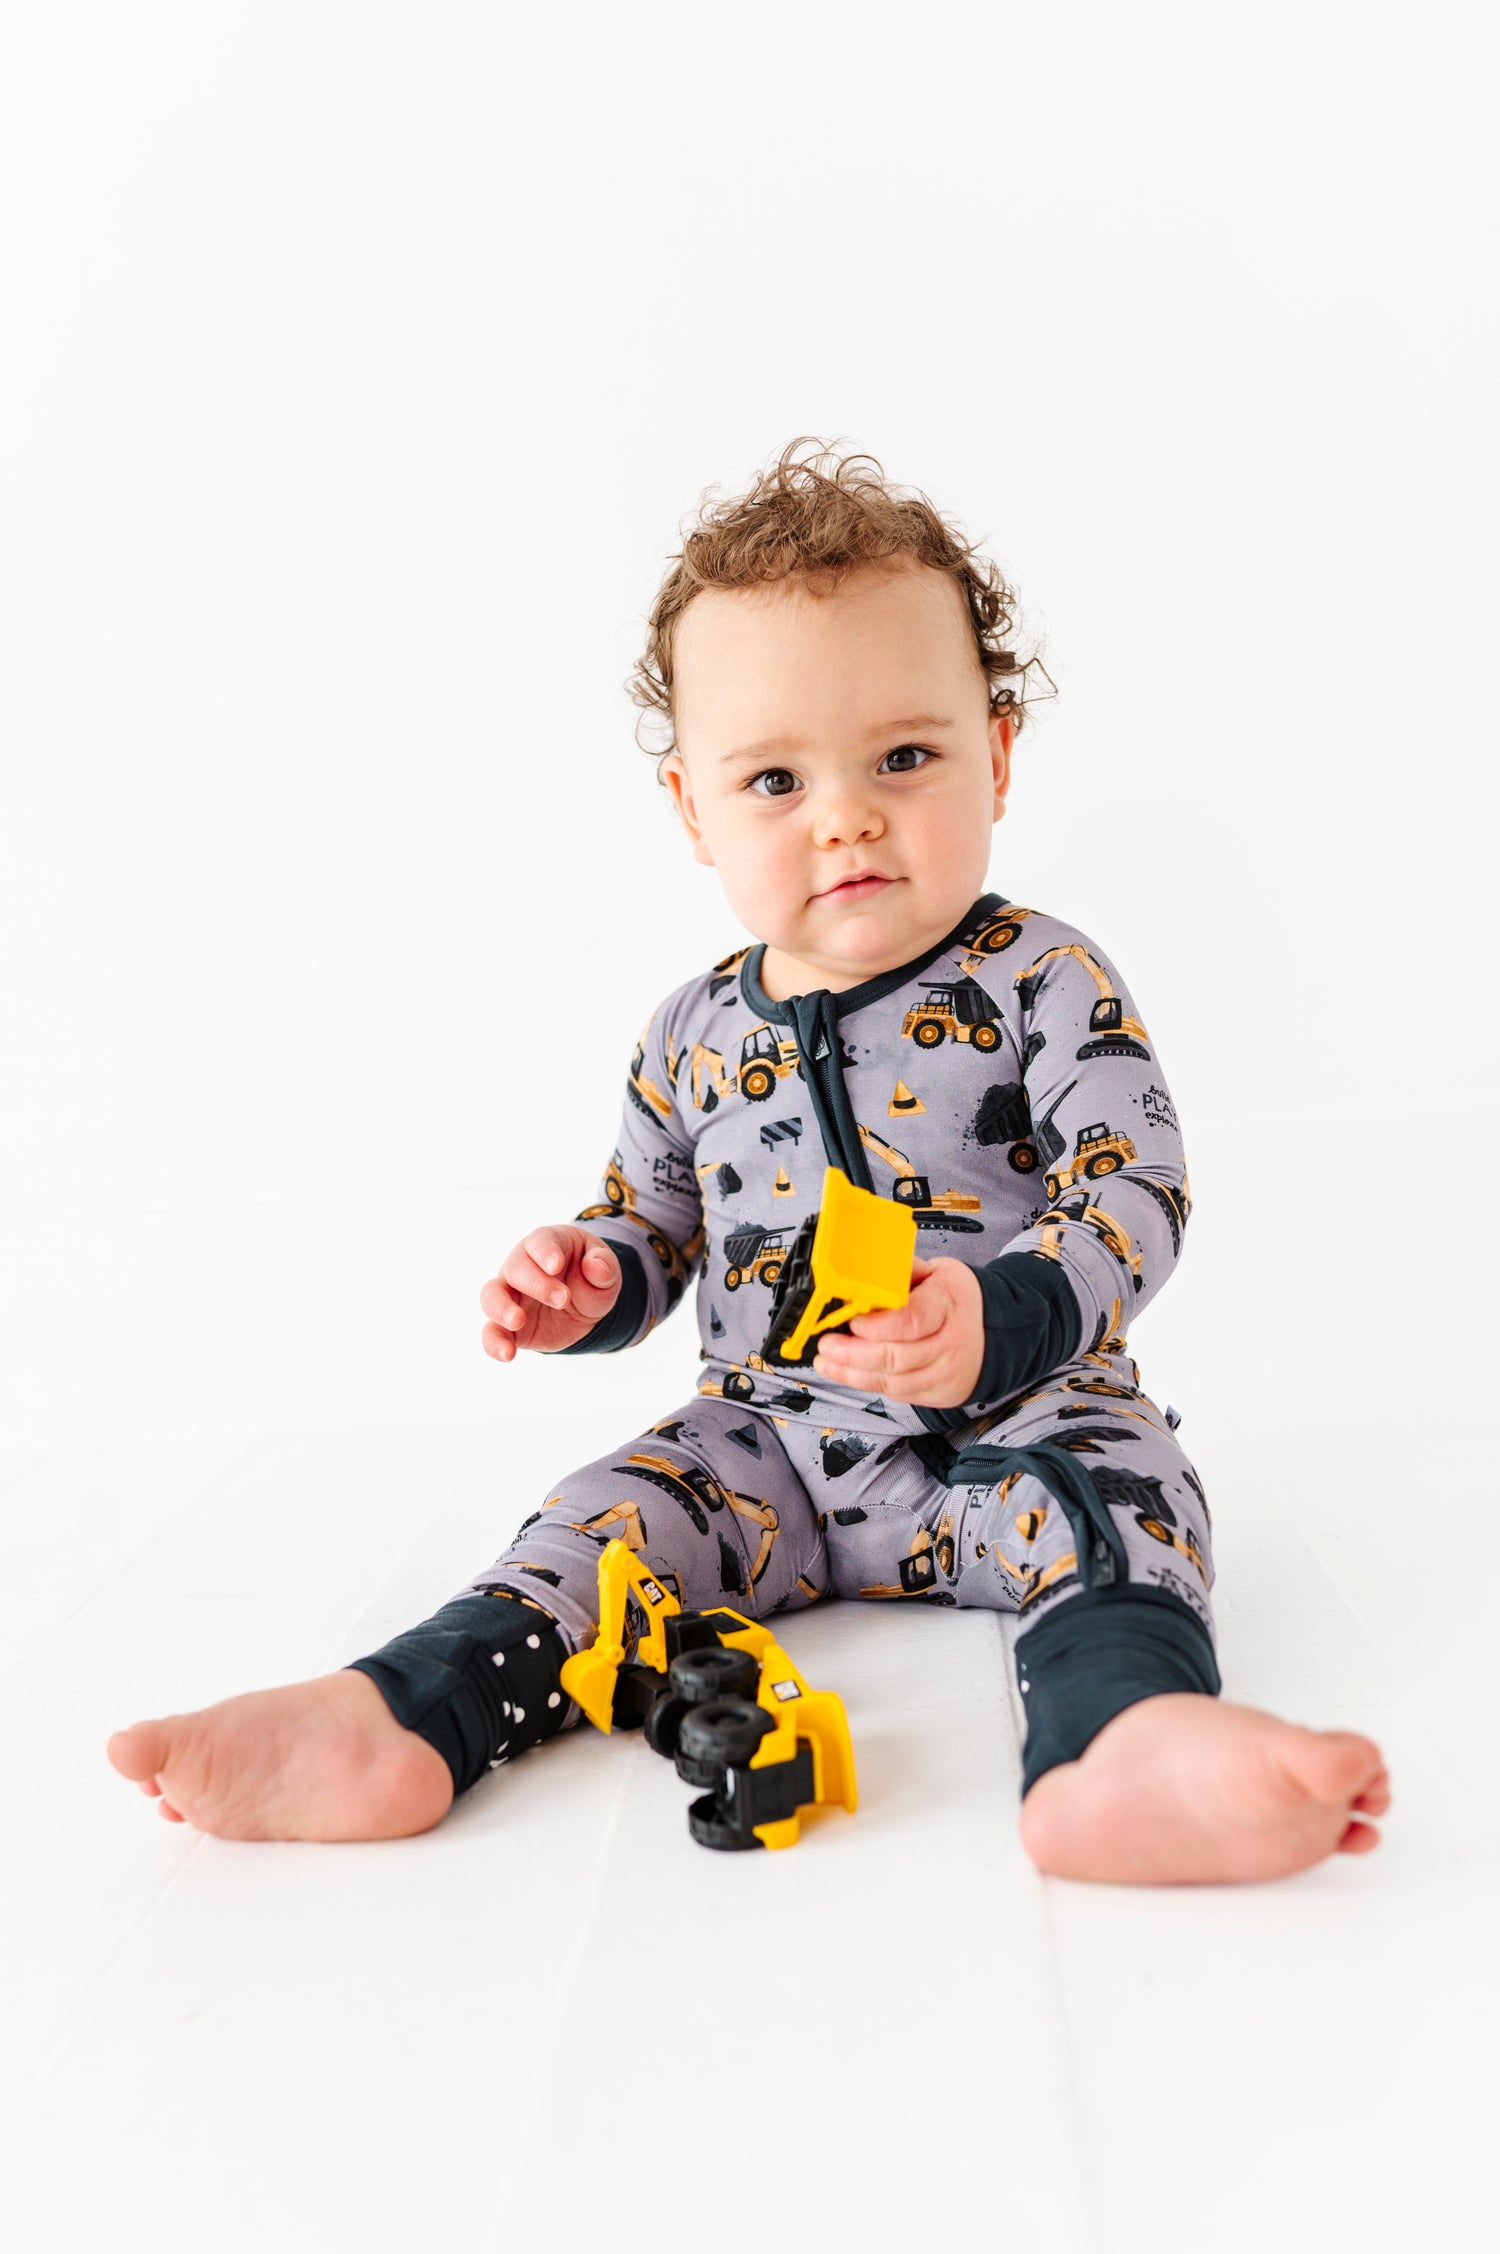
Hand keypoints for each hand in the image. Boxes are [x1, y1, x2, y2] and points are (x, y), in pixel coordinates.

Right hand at [480, 1226, 622, 1360]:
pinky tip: (507, 1353)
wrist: (583, 1309)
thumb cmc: (590, 1279)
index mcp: (547, 1245)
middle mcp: (521, 1266)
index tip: (556, 1266)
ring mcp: (511, 1296)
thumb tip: (597, 1266)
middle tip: (562, 1299)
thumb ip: (604, 1266)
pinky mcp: (507, 1326)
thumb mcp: (606, 1270)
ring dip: (501, 1308)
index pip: (540, 1241)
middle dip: (537, 1284)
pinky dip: (494, 1343)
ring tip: (517, 1321)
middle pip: (516, 1267)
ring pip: (491, 1296)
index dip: (545, 1252)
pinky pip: (491, 1332)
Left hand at [811, 1255, 983, 1407]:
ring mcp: (945, 1373)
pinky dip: (868, 1383)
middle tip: (827, 1344)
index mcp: (948, 1305)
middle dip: (852, 1353)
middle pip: (896, 1356)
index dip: (877, 1325)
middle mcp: (950, 1343)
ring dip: (852, 1373)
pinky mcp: (938, 1394)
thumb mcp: (938, 1272)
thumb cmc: (959, 1301)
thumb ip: (902, 1271)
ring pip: (892, 1381)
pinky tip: (848, 1372)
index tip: (852, 1321)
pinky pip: (897, 1393)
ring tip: (827, 1361)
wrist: (997, 1334)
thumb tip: (866, 1266)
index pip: (912, 1320)